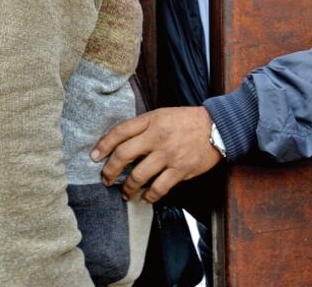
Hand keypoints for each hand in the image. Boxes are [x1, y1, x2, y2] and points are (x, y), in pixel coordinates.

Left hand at [91, 106, 222, 202]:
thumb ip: (142, 126)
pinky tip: (145, 197)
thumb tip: (119, 143)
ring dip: (127, 188)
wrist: (217, 127)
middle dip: (109, 170)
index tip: (93, 157)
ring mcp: (169, 155)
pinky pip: (159, 188)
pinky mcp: (181, 170)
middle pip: (123, 155)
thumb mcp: (162, 115)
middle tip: (106, 179)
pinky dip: (149, 196)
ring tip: (125, 193)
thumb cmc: (187, 121)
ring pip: (138, 176)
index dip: (103, 145)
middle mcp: (158, 137)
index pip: (120, 132)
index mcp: (152, 120)